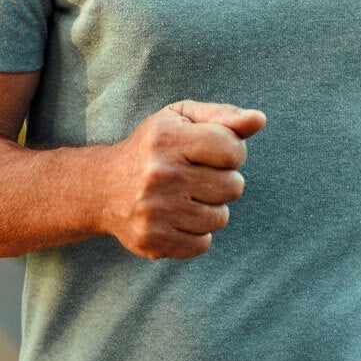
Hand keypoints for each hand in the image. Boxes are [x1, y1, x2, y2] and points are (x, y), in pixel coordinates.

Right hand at [101, 100, 265, 259]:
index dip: (232, 152)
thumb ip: (223, 116)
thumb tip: (259, 119)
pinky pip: (202, 244)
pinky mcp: (152, 240)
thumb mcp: (181, 118)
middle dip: (223, 181)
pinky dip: (196, 233)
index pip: (232, 149)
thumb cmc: (153, 147)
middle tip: (198, 177)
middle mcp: (159, 174)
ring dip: (211, 208)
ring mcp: (154, 210)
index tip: (215, 153)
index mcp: (167, 137)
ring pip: (220, 217)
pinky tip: (177, 218)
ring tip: (187, 197)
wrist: (102, 187)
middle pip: (233, 186)